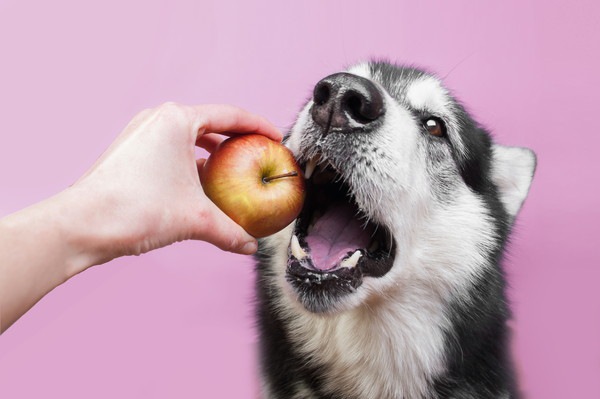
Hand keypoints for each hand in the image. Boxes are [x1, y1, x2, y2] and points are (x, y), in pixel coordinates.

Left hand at [68, 103, 281, 263]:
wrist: (82, 225)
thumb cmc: (135, 209)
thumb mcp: (195, 218)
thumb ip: (230, 231)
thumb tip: (250, 246)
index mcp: (176, 120)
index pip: (230, 115)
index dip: (258, 126)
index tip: (275, 137)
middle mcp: (157, 119)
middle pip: (210, 123)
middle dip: (236, 139)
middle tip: (258, 153)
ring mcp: (141, 134)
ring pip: (189, 137)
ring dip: (213, 153)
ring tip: (232, 170)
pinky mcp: (130, 152)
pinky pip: (171, 150)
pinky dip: (191, 163)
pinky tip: (201, 186)